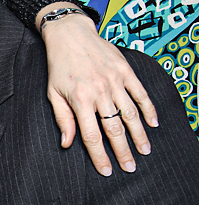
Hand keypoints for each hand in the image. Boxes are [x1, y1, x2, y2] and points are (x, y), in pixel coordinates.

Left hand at [38, 5, 157, 174]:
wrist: (71, 35)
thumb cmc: (59, 65)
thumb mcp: (53, 93)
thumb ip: (62, 119)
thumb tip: (67, 144)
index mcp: (79, 100)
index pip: (92, 136)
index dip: (100, 156)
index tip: (107, 170)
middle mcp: (99, 92)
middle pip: (114, 129)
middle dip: (123, 151)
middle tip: (130, 168)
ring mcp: (115, 81)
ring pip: (131, 114)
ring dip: (139, 135)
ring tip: (144, 151)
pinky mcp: (126, 71)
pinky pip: (140, 94)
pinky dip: (148, 109)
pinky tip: (152, 124)